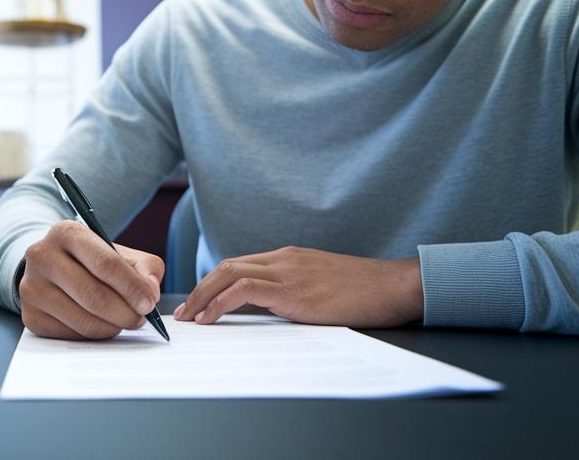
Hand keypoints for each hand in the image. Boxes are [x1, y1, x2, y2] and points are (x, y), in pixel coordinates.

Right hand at [19, 220, 163, 339]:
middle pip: (93, 295)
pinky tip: (101, 325)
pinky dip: (94, 335)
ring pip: (83, 320)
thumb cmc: (90, 260)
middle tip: (140, 319)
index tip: (149, 303)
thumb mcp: (118, 252)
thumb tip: (150, 292)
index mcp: (66, 232)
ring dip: (112, 327)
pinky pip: (71, 335)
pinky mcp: (30, 316)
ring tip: (123, 321)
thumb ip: (143, 267)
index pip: (105, 263)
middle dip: (125, 312)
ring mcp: (31, 288)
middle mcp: (42, 256)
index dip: (131, 287)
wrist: (50, 267)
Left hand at [172, 247, 422, 327]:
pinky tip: (210, 318)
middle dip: (199, 289)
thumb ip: (292, 295)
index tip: (196, 304)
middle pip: (226, 266)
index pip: (238, 264)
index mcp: (289, 258)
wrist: (394, 287)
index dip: (211, 284)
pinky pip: (245, 289)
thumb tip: (264, 315)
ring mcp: (288, 271)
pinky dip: (220, 302)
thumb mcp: (321, 290)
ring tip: (190, 320)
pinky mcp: (294, 290)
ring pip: (229, 273)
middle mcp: (283, 259)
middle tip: (183, 314)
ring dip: (203, 296)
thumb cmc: (364, 293)